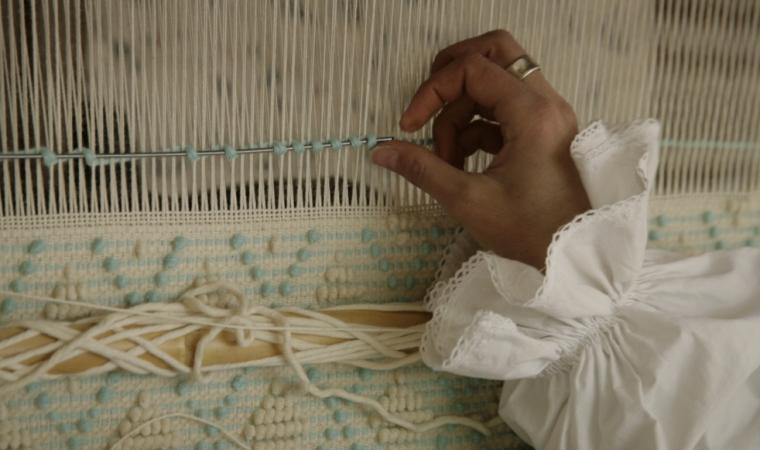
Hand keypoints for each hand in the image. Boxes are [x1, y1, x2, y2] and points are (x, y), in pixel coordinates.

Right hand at [372, 30, 590, 268]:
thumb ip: (421, 168)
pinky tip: (461, 165)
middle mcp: (546, 103)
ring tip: (446, 160)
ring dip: (461, 112)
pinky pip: (502, 111)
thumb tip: (380, 151)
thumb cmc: (529, 231)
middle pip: (496, 54)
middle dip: (453, 73)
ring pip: (496, 84)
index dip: (432, 91)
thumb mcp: (467, 199)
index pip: (473, 69)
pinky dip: (476, 129)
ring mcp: (548, 116)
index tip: (408, 127)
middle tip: (427, 104)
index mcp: (532, 113)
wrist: (575, 256)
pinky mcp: (544, 133)